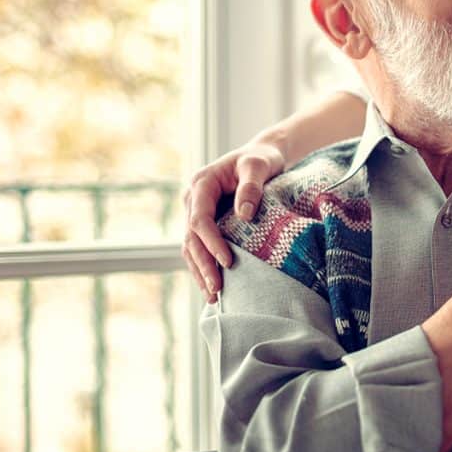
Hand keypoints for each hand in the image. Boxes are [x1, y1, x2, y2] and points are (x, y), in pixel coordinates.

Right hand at [182, 140, 285, 301]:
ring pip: (190, 246)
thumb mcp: (259, 165)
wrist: (260, 155)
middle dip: (203, 264)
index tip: (228, 261)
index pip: (200, 219)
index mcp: (201, 184)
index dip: (211, 243)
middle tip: (217, 290)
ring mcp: (196, 211)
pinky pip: (199, 247)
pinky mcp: (205, 222)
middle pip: (191, 238)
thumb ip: (251, 186)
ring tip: (212, 297)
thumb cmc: (261, 158)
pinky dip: (203, 266)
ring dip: (200, 271)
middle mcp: (193, 199)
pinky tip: (211, 286)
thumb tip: (244, 214)